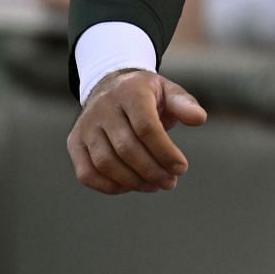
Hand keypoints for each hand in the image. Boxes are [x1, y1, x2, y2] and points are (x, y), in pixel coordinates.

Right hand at [67, 68, 206, 194]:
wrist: (111, 86)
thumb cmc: (147, 94)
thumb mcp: (169, 91)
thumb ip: (184, 104)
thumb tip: (199, 119)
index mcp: (130, 92)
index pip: (146, 127)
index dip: (164, 152)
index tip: (181, 168)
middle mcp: (103, 108)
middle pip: (126, 148)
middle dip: (152, 170)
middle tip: (170, 182)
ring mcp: (85, 126)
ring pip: (105, 163)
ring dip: (132, 181)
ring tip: (155, 186)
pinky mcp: (75, 142)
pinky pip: (86, 172)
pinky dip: (108, 186)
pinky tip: (131, 187)